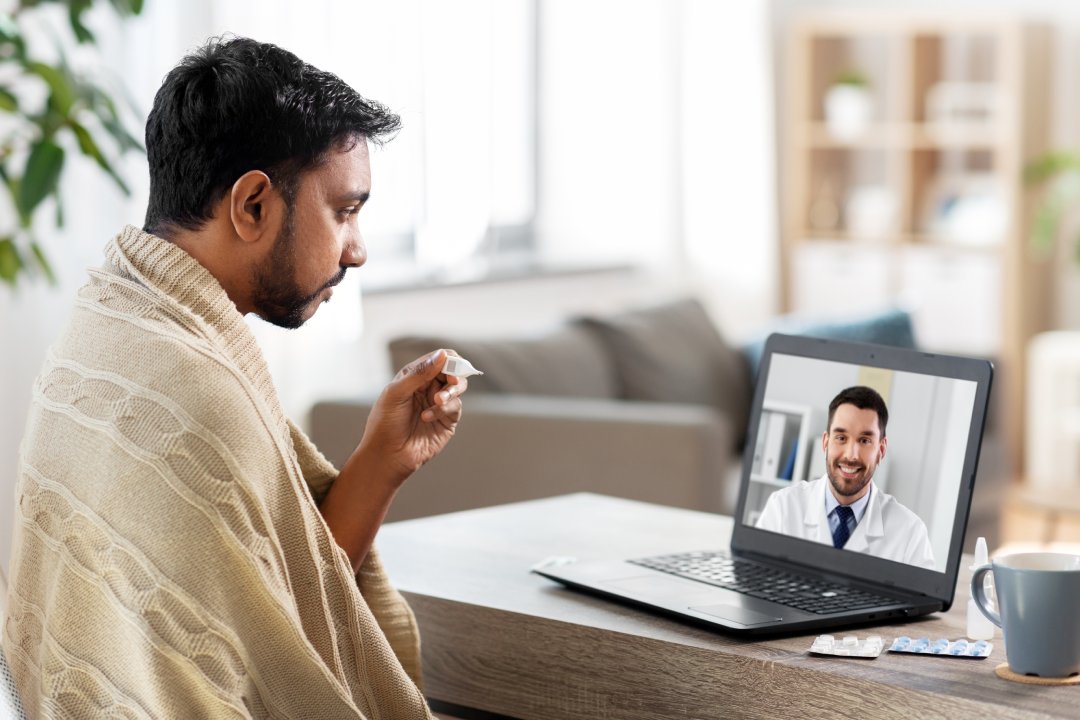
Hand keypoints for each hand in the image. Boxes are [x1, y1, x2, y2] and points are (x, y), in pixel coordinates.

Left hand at [356, 348, 467, 484]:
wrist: (387, 456)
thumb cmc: (385, 423)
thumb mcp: (396, 393)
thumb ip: (420, 373)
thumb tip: (442, 354)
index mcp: (414, 377)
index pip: (438, 359)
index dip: (448, 358)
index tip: (451, 363)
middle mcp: (428, 388)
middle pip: (453, 371)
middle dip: (454, 375)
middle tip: (451, 382)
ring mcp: (439, 404)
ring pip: (458, 388)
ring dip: (450, 391)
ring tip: (438, 401)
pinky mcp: (447, 420)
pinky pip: (455, 407)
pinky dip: (443, 409)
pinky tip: (426, 417)